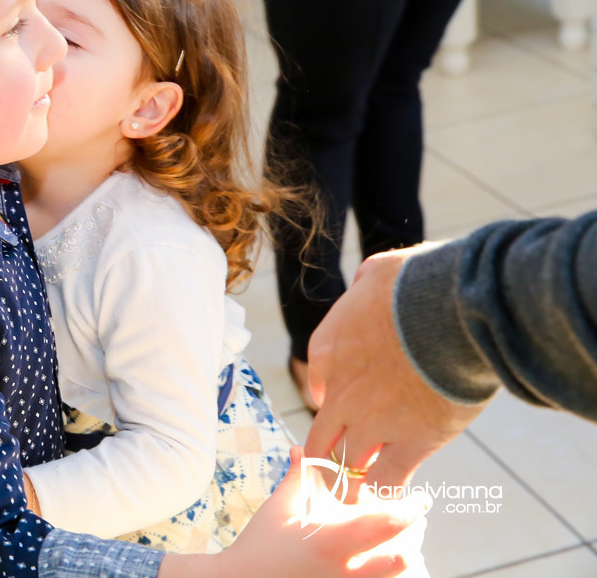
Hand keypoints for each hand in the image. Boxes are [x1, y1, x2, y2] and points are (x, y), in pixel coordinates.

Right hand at [159, 447, 427, 577]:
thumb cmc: (261, 543)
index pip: (388, 524)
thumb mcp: (280, 507)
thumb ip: (298, 476)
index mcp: (332, 540)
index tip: (421, 498)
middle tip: (413, 518)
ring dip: (406, 554)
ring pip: (398, 575)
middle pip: (403, 556)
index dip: (412, 509)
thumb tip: (300, 448)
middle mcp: (346, 569)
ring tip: (402, 538)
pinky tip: (382, 558)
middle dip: (414, 534)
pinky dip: (390, 570)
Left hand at [305, 246, 486, 490]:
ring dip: (353, 481)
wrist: (452, 310)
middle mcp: (339, 392)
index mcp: (326, 351)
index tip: (346, 414)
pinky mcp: (410, 444)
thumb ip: (365, 288)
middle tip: (343, 469)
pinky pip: (387, 481)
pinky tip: (395, 497)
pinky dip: (387, 492)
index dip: (333, 405)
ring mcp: (371, 422)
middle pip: (321, 438)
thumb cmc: (419, 283)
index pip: (317, 391)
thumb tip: (368, 286)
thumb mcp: (377, 273)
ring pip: (347, 466)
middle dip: (330, 455)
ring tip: (361, 495)